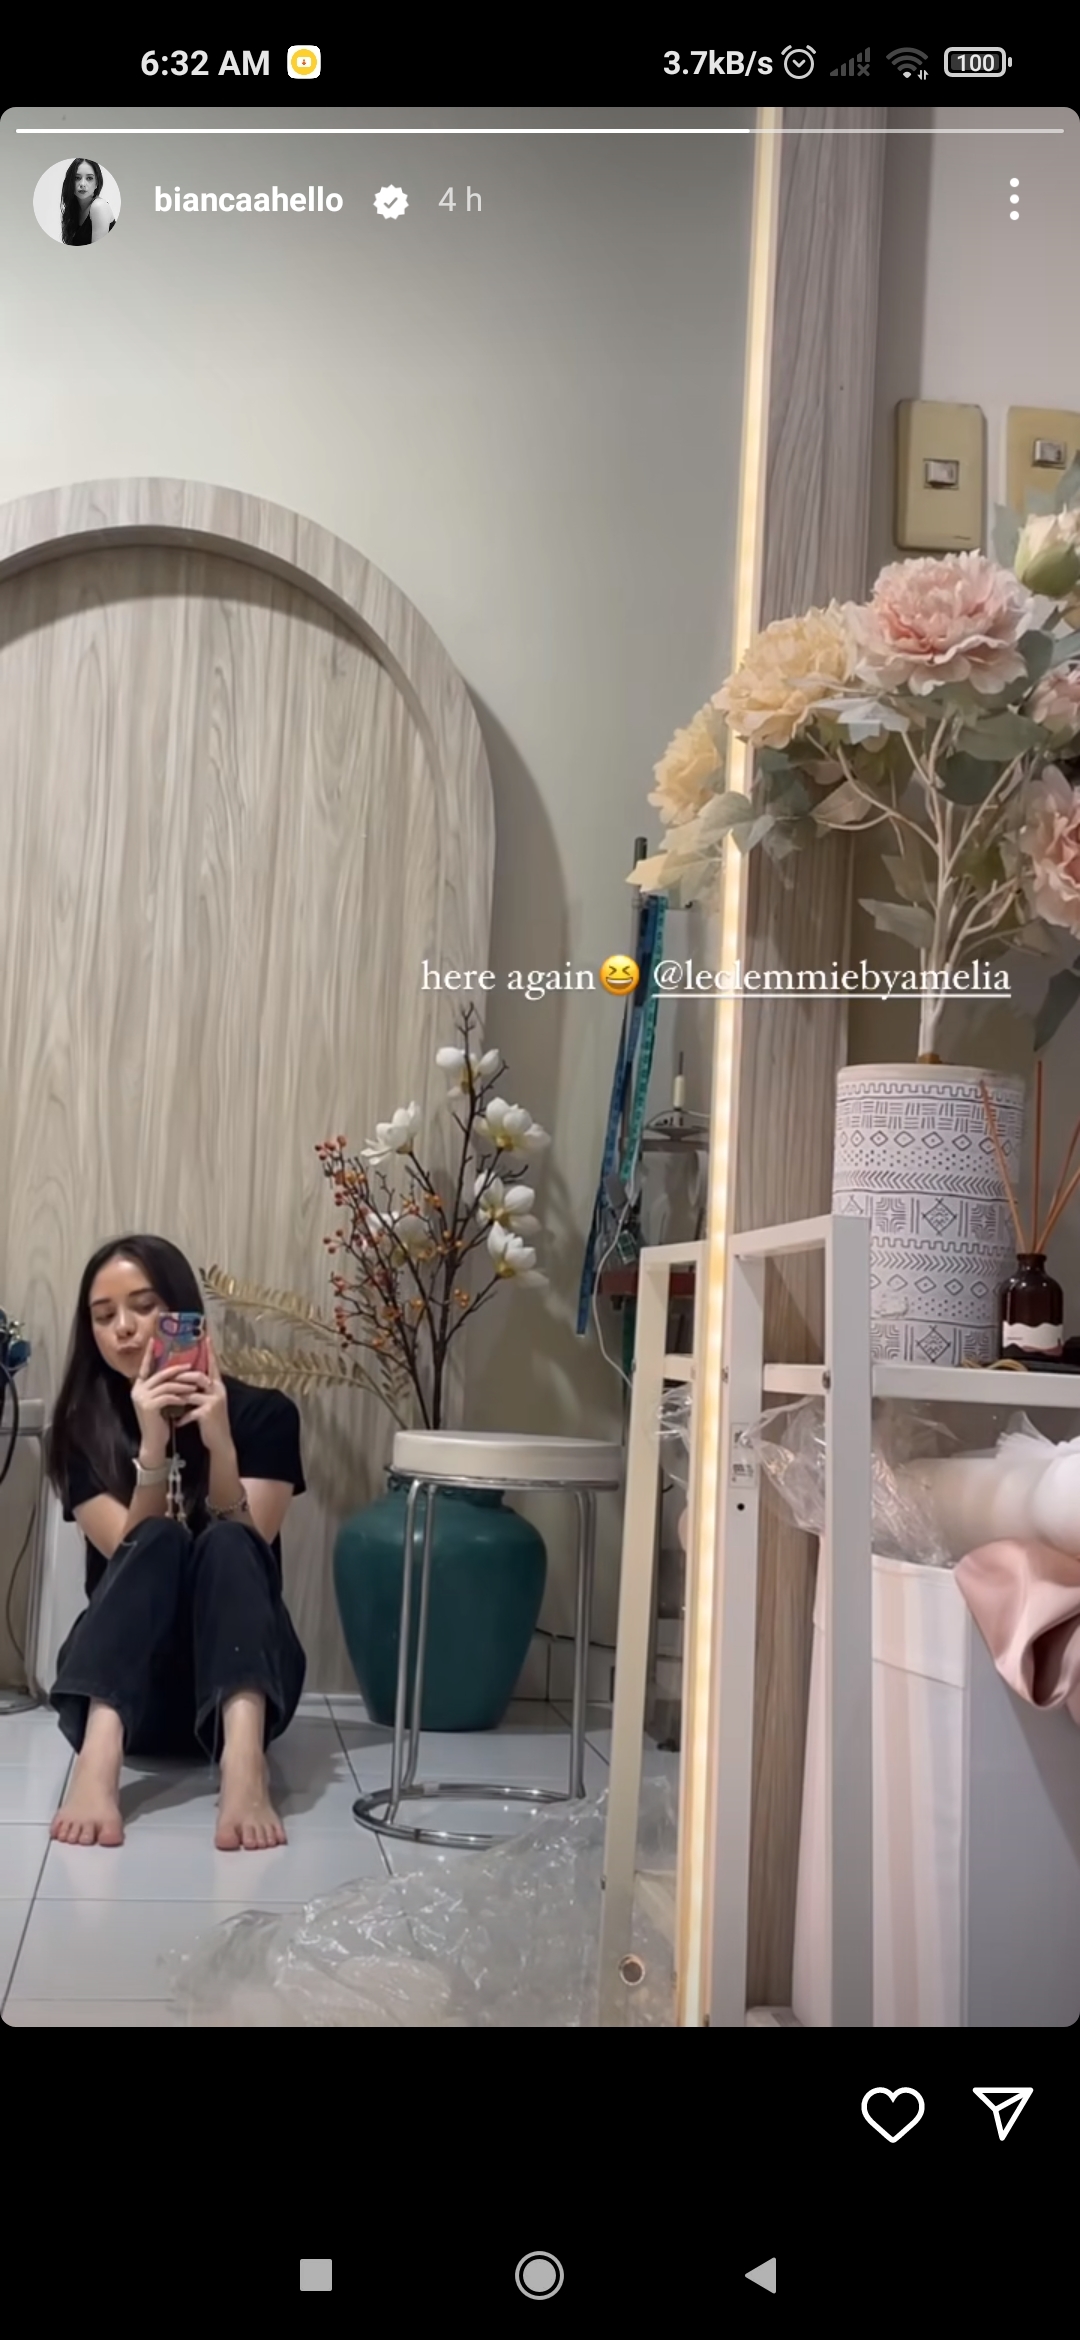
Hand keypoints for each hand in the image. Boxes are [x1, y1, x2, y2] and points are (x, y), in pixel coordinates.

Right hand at [132, 1338, 205, 1457]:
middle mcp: (137, 1390)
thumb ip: (163, 1387)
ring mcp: (142, 1398)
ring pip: (167, 1385)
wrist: (154, 1442)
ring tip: (196, 1384)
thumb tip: (176, 1371)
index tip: (153, 1339)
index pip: (144, 1366)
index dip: (149, 1353)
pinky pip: (168, 1396)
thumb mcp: (160, 1401)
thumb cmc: (159, 1421)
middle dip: (178, 1370)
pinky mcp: (149, 1406)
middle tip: (192, 1366)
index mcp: (138, 1386)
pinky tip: (187, 1398)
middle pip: (161, 1374)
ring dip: (183, 1384)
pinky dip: (179, 1396)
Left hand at [171, 1334, 230, 1452]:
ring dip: (178, 1396)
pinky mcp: (208, 1413)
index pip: (213, 1365)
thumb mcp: (208, 1403)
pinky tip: (177, 1422)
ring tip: (167, 1399)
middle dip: (182, 1376)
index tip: (206, 1337)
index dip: (210, 1352)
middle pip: (198, 1376)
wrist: (220, 1442)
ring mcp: (214, 1401)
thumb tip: (186, 1381)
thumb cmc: (211, 1422)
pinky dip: (182, 1417)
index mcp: (218, 1386)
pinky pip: (190, 1410)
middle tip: (169, 1374)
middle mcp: (218, 1390)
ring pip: (191, 1392)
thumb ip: (201, 1391)